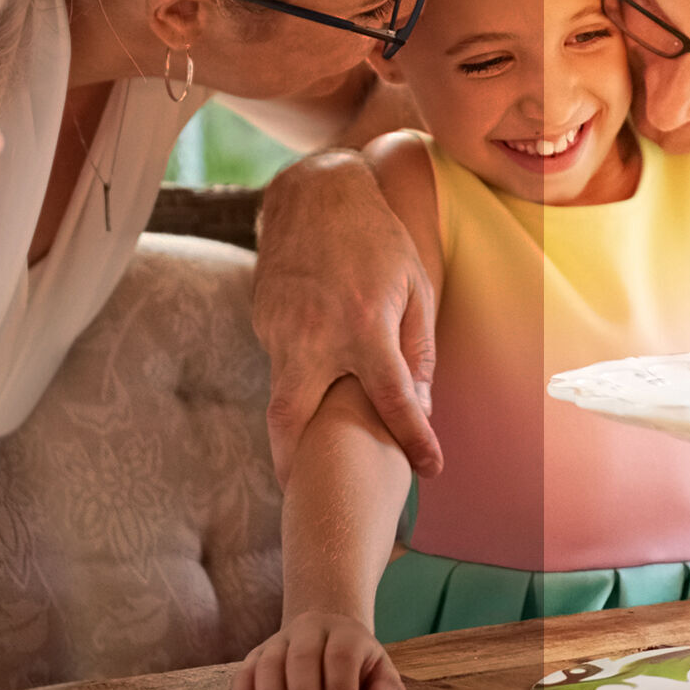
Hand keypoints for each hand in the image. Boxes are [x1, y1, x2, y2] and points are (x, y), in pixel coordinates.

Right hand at [232, 611, 404, 689]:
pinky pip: (244, 672)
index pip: (342, 658)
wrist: (328, 634)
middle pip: (303, 659)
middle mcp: (310, 629)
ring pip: (270, 663)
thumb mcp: (381, 674)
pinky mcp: (257, 655)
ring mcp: (280, 640)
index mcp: (345, 633)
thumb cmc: (359, 667)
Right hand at [253, 151, 440, 486]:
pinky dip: (296, 381)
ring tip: (315, 456)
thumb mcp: (415, 286)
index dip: (413, 439)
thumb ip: (417, 349)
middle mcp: (314, 332)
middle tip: (307, 497)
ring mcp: (278, 326)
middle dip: (293, 465)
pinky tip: (315, 380)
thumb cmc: (378, 240)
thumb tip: (420, 404)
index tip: (429, 470)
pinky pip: (279, 362)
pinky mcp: (261, 317)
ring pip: (279, 396)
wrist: (317, 192)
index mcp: (364, 325)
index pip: (391, 400)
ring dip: (295, 429)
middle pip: (291, 420)